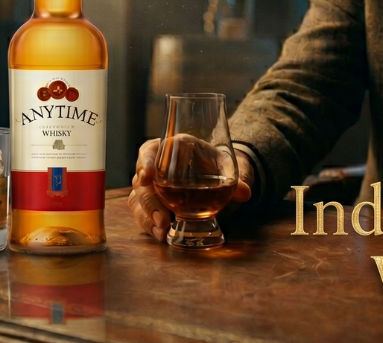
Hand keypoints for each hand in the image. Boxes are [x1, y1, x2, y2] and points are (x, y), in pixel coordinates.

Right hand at [127, 138, 254, 241]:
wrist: (215, 175)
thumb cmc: (215, 165)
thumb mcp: (226, 167)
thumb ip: (235, 179)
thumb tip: (245, 192)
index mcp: (170, 148)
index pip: (149, 151)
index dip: (145, 163)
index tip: (148, 177)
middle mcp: (155, 166)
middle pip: (141, 182)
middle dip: (150, 203)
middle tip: (163, 219)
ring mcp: (150, 186)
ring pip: (138, 200)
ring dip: (147, 217)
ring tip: (162, 232)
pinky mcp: (151, 203)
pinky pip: (142, 214)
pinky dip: (148, 225)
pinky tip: (161, 235)